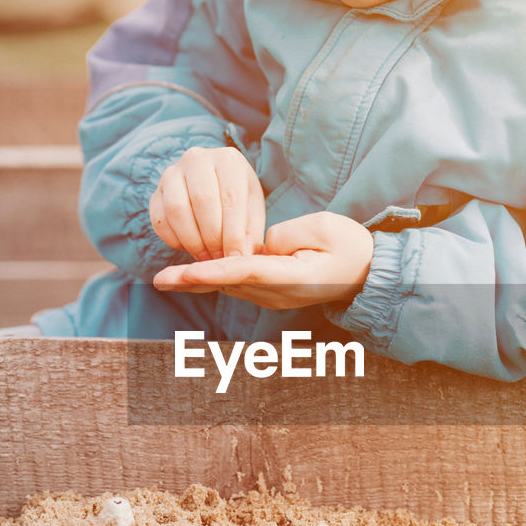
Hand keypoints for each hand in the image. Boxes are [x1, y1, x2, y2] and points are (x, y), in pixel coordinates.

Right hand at [149, 146, 265, 259]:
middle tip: (220, 258)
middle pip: (202, 201)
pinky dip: (174, 241)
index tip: (236, 257)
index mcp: (227, 160)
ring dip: (192, 241)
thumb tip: (240, 257)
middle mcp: (197, 159)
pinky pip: (160, 221)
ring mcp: (172, 174)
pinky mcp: (156, 193)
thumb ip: (249, 233)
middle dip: (212, 237)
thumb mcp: (251, 210)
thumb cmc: (237, 198)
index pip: (230, 198)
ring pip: (177, 210)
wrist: (213, 184)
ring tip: (206, 256)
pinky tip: (189, 248)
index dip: (233, 232)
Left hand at [153, 211, 373, 308]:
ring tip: (164, 278)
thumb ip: (284, 234)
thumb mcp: (324, 228)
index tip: (184, 271)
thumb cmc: (349, 246)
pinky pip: (237, 284)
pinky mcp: (271, 293)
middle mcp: (278, 293)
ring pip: (229, 286)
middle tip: (158, 280)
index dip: (213, 270)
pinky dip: (212, 279)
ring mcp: (273, 297)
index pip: (245, 271)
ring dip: (196, 282)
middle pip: (228, 284)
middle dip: (191, 281)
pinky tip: (188, 277)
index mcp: (293, 277)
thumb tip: (258, 244)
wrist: (366, 274)